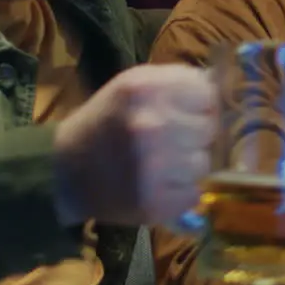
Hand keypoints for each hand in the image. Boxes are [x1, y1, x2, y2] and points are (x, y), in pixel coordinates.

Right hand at [52, 64, 215, 226]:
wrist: (65, 171)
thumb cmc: (105, 123)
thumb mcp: (132, 86)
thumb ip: (175, 82)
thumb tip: (219, 90)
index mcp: (144, 88)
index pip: (206, 93)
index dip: (199, 104)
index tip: (188, 112)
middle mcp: (150, 123)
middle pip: (208, 128)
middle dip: (194, 134)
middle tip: (172, 140)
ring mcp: (153, 165)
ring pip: (204, 162)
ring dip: (189, 165)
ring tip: (165, 164)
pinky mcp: (155, 202)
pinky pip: (194, 193)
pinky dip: (182, 192)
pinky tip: (161, 185)